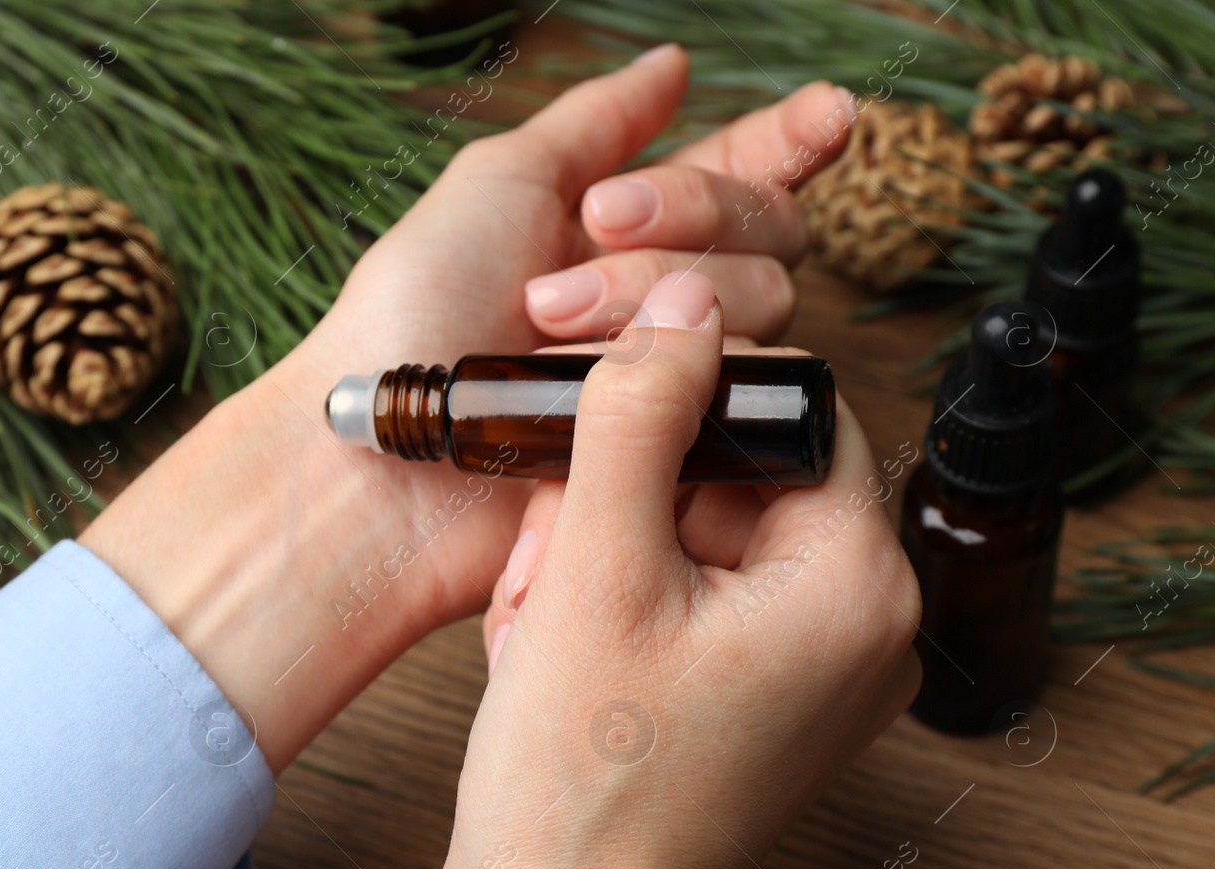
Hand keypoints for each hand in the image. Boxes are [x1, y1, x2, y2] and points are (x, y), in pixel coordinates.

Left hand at [82, 46, 858, 773]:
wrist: (385, 457)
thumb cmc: (411, 317)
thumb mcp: (494, 184)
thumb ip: (593, 123)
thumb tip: (671, 66)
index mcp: (617, 231)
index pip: (738, 175)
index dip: (790, 140)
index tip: (829, 114)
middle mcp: (658, 299)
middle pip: (764, 232)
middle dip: (687, 219)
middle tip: (591, 235)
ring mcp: (673, 374)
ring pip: (759, 302)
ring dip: (651, 295)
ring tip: (551, 330)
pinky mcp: (681, 448)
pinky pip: (742, 387)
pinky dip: (678, 366)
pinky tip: (613, 376)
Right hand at [431, 272, 921, 868]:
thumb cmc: (582, 782)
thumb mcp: (594, 566)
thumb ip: (640, 414)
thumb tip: (683, 309)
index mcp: (856, 582)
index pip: (795, 410)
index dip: (685, 394)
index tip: (600, 415)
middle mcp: (860, 627)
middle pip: (739, 475)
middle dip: (622, 495)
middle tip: (550, 554)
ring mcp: (812, 672)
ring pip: (699, 536)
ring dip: (601, 551)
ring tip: (538, 620)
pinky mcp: (761, 702)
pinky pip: (690, 600)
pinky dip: (611, 602)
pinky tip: (548, 647)